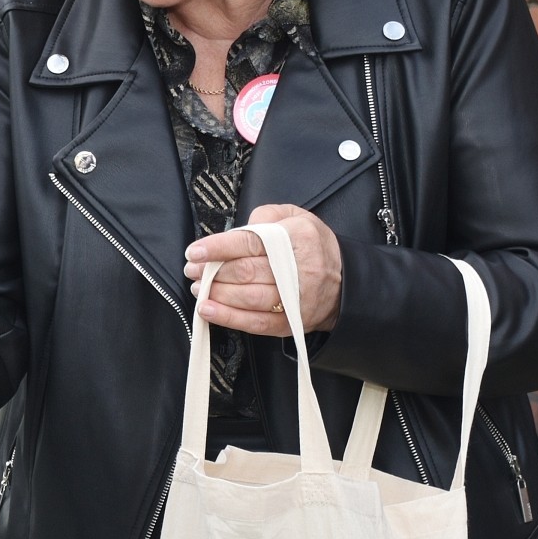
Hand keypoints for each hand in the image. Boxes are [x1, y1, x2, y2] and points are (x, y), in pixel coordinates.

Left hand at [182, 205, 341, 337]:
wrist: (344, 281)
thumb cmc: (312, 246)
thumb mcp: (295, 217)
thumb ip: (265, 216)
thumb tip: (236, 231)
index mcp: (298, 237)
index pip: (251, 242)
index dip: (218, 248)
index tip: (196, 251)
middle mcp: (299, 269)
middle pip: (246, 271)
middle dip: (212, 271)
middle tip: (193, 270)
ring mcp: (295, 299)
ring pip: (247, 298)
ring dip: (216, 294)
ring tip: (198, 287)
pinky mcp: (290, 321)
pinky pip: (255, 322)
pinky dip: (228, 317)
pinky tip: (208, 310)